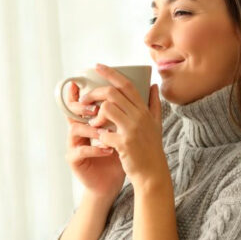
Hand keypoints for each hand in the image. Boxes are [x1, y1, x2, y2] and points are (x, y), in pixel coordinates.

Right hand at [63, 80, 126, 202]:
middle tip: (97, 107)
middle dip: (86, 105)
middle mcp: (79, 129)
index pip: (84, 100)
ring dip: (92, 128)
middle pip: (74, 110)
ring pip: (76, 128)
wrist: (110, 182)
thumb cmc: (120, 155)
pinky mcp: (74, 159)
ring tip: (104, 131)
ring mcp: (74, 144)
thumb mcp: (130, 129)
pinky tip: (108, 150)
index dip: (83, 90)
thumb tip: (152, 85)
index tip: (87, 80)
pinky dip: (96, 149)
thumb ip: (136, 109)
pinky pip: (81, 150)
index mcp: (89, 119)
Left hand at [79, 63, 168, 189]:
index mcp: (144, 110)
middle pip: (112, 93)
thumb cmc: (151, 148)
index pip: (126, 84)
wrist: (153, 173)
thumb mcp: (156, 124)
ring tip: (94, 125)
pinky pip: (104, 133)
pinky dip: (99, 136)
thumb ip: (154, 103)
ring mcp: (132, 130)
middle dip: (94, 94)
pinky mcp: (124, 144)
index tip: (97, 66)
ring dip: (95, 116)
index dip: (110, 73)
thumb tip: (153, 84)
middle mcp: (139, 116)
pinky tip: (101, 142)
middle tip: (85, 101)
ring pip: (107, 108)